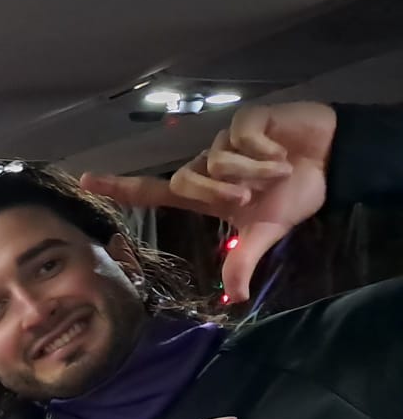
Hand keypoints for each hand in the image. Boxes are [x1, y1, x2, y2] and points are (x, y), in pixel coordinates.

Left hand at [80, 101, 335, 302]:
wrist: (331, 160)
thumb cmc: (293, 193)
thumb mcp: (266, 232)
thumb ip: (243, 260)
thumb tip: (233, 299)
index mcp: (204, 192)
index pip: (153, 191)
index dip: (120, 186)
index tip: (86, 179)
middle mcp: (206, 165)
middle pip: (185, 181)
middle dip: (218, 193)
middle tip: (247, 197)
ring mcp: (223, 141)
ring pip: (217, 160)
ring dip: (252, 173)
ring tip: (279, 171)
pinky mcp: (246, 120)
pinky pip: (242, 138)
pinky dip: (265, 153)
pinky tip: (282, 152)